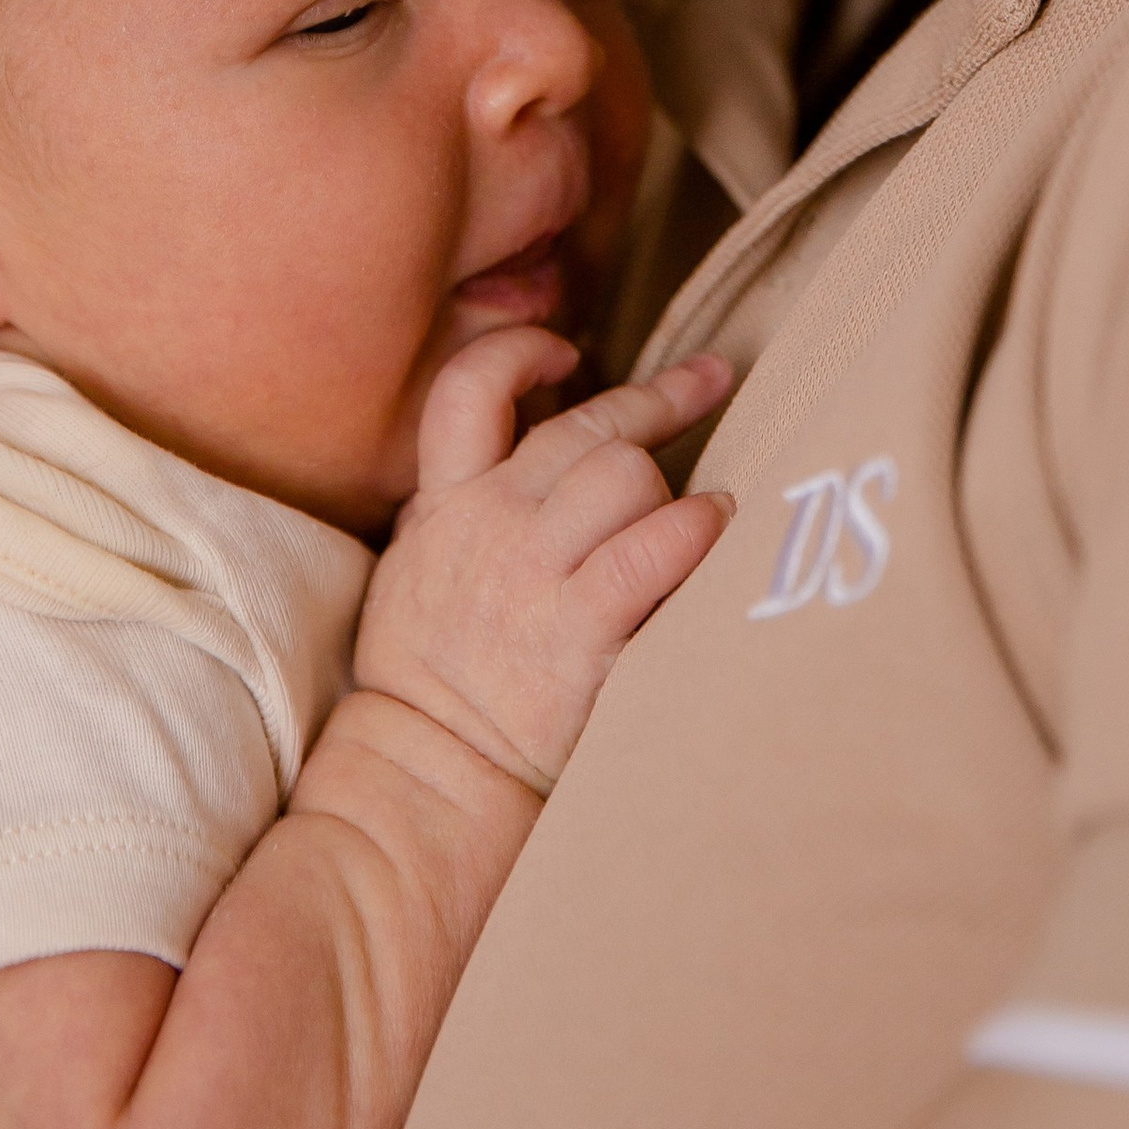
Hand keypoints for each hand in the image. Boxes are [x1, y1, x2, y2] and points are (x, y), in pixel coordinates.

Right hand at [353, 334, 732, 791]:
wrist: (425, 777)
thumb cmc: (427, 684)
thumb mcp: (413, 570)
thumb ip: (457, 510)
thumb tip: (513, 462)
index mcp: (444, 502)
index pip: (469, 388)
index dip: (522, 350)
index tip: (570, 351)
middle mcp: (490, 520)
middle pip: (587, 424)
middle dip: (659, 396)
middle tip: (711, 378)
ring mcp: (534, 571)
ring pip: (626, 471)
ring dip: (674, 482)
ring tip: (711, 506)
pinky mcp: (579, 629)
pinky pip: (654, 549)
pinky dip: (696, 528)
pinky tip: (715, 530)